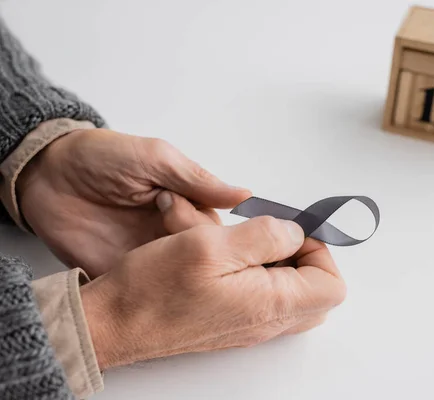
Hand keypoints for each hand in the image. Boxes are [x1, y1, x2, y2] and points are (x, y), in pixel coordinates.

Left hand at [17, 128, 250, 277]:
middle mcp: (170, 233)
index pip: (216, 229)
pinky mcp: (122, 273)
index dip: (205, 226)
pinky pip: (145, 290)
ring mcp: (148, 256)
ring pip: (178, 277)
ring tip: (152, 246)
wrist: (46, 175)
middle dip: (188, 242)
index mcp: (185, 205)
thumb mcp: (156, 158)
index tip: (178, 207)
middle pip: (202, 256)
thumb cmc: (100, 157)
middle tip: (160, 213)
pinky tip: (146, 282)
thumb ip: (197, 180)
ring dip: (172, 270)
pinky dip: (149, 290)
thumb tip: (244, 194)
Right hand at [80, 191, 345, 368]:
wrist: (113, 324)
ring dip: (273, 259)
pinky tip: (222, 252)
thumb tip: (295, 232)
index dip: (320, 250)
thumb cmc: (152, 289)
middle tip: (272, 234)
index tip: (290, 230)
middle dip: (301, 255)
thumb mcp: (211, 245)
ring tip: (238, 240)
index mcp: (270, 304)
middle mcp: (265, 322)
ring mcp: (249, 325)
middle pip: (316, 290)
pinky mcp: (232, 321)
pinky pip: (262, 296)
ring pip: (289, 292)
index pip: (332, 285)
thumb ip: (265, 236)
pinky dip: (252, 270)